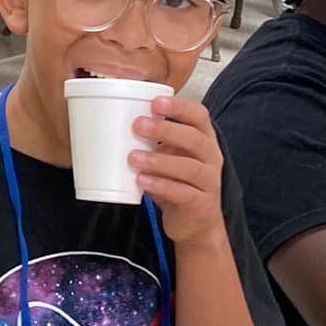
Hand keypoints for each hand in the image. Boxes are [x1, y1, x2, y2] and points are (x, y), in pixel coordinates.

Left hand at [130, 94, 228, 250]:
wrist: (195, 223)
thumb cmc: (178, 183)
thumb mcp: (169, 158)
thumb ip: (152, 143)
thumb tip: (113, 125)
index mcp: (204, 140)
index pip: (199, 116)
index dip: (179, 107)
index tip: (155, 101)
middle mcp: (211, 158)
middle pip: (194, 139)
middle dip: (166, 130)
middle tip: (138, 124)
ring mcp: (209, 182)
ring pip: (189, 167)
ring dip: (159, 161)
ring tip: (133, 157)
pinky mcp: (201, 204)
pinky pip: (183, 193)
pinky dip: (161, 185)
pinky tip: (142, 182)